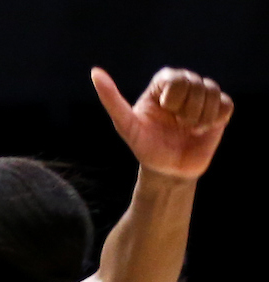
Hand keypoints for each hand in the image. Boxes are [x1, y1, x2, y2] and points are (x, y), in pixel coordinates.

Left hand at [92, 66, 232, 178]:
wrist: (168, 170)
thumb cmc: (145, 146)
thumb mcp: (125, 124)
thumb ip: (111, 99)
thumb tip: (94, 72)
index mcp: (162, 83)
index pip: (176, 79)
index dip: (173, 99)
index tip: (165, 113)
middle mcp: (184, 84)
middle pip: (196, 84)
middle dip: (186, 111)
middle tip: (177, 124)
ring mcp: (204, 95)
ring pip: (212, 93)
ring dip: (199, 118)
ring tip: (188, 129)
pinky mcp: (220, 108)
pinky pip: (226, 105)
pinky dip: (213, 121)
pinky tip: (201, 130)